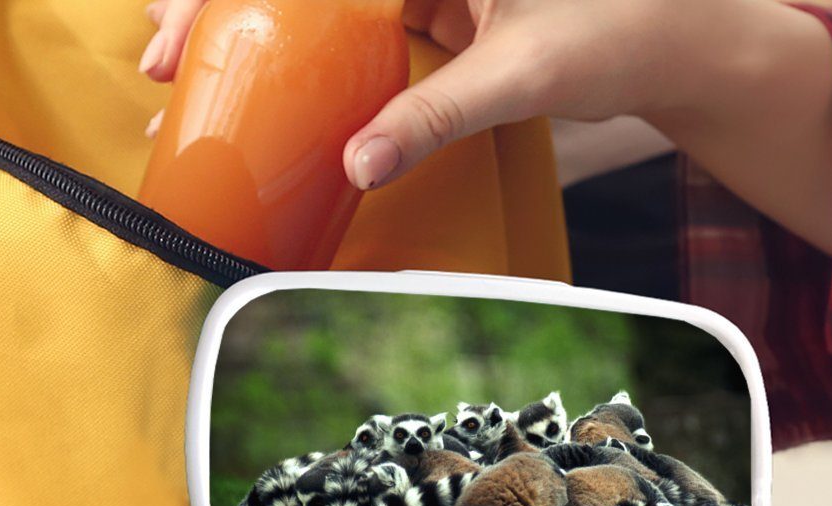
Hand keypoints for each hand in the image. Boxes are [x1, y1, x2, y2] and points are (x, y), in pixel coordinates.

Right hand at [138, 0, 831, 250]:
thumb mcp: (521, 72)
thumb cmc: (618, 31)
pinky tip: (266, 97)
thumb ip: (437, 114)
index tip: (180, 28)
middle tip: (160, 63)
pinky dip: (305, 63)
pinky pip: (350, 35)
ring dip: (254, 40)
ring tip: (187, 81)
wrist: (671, 45)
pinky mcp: (428, 13)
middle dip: (220, 11)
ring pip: (316, 7)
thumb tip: (357, 164)